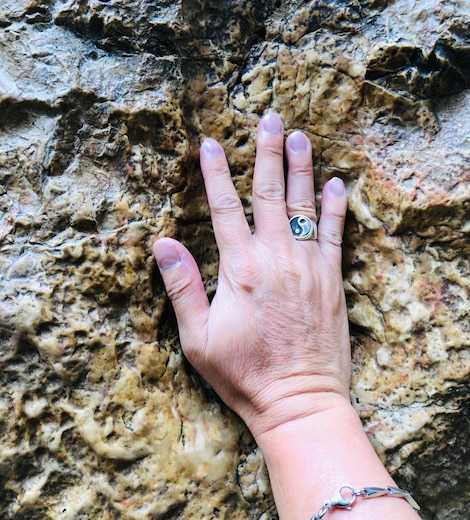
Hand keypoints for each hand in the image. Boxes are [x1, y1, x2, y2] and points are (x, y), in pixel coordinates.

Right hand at [153, 113, 349, 437]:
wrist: (299, 401)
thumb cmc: (244, 373)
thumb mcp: (199, 336)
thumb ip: (182, 285)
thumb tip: (162, 242)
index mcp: (240, 268)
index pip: (224, 208)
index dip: (215, 173)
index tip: (210, 143)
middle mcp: (275, 257)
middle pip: (268, 194)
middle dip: (266, 153)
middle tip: (269, 119)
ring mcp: (308, 265)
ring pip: (302, 205)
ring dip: (301, 168)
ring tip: (300, 136)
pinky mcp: (332, 279)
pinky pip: (335, 234)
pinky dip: (335, 207)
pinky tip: (336, 184)